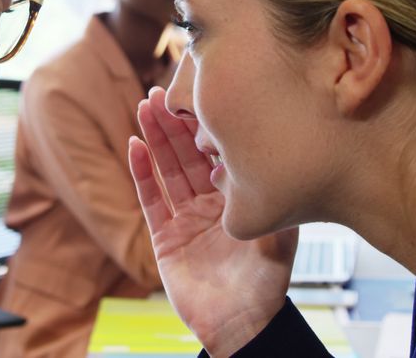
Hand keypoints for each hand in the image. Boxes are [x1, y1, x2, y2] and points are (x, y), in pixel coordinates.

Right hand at [128, 87, 297, 357]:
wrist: (241, 324)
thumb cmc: (266, 284)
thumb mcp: (280, 236)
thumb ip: (271, 201)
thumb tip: (271, 160)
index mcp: (235, 198)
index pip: (217, 153)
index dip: (205, 125)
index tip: (198, 95)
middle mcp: (209, 202)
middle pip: (186, 154)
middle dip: (174, 123)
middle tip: (162, 91)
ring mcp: (185, 217)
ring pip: (166, 169)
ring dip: (154, 138)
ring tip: (145, 107)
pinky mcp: (164, 237)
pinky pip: (151, 199)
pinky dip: (142, 173)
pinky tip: (135, 146)